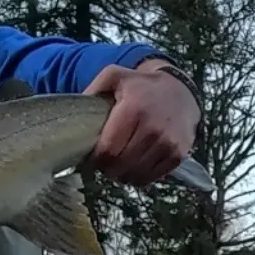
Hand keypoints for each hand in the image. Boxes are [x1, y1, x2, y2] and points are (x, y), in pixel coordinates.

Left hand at [83, 60, 200, 185]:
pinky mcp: (178, 154)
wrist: (180, 91)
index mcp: (134, 109)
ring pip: (135, 175)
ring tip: (117, 163)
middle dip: (106, 168)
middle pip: (119, 166)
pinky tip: (133, 166)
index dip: (95, 159)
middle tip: (103, 161)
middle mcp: (154, 128)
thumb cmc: (140, 86)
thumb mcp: (114, 76)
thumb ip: (93, 89)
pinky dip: (138, 177)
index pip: (108, 150)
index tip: (91, 156)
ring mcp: (168, 143)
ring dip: (121, 174)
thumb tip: (74, 112)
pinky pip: (151, 178)